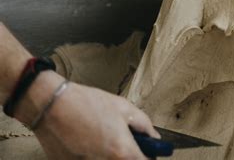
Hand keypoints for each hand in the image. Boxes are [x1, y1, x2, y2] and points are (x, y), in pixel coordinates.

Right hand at [17, 71, 158, 158]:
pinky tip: (86, 145)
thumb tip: (154, 137)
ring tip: (100, 140)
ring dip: (108, 157)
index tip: (146, 153)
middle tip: (120, 144)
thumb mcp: (122, 107)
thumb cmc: (87, 103)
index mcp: (123, 151)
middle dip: (126, 156)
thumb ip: (143, 124)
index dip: (148, 158)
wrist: (53, 106)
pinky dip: (91, 157)